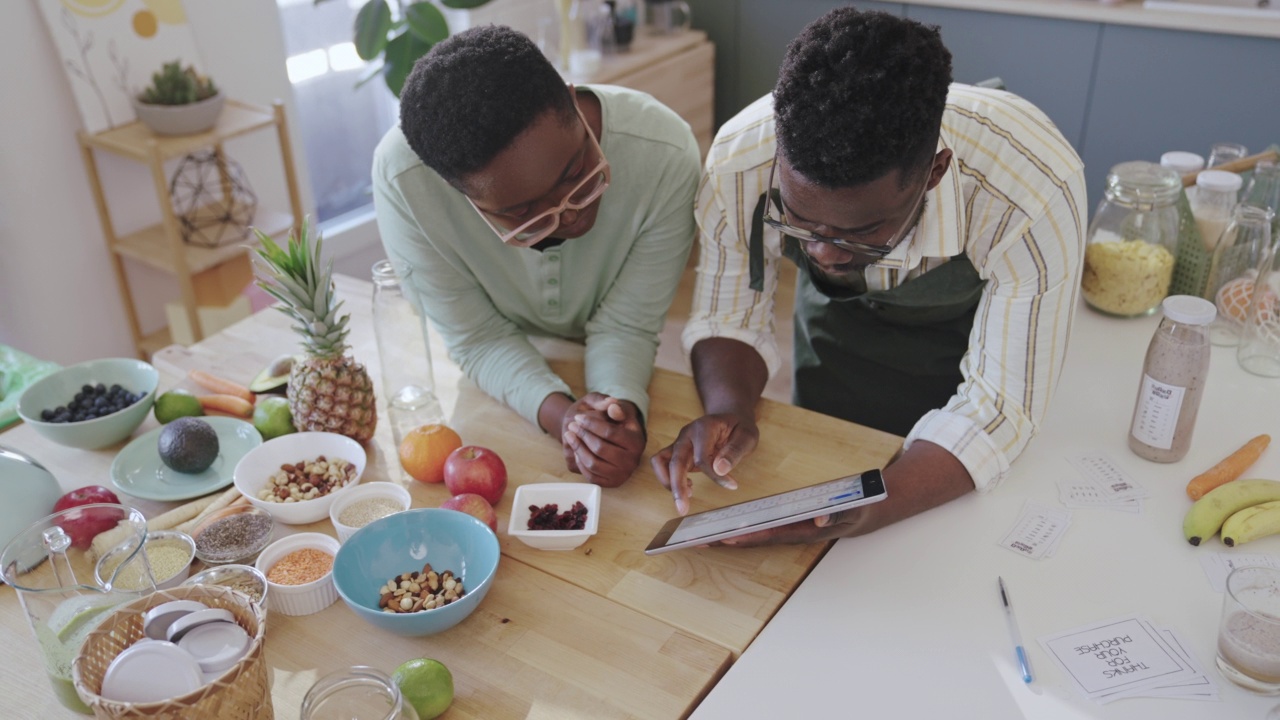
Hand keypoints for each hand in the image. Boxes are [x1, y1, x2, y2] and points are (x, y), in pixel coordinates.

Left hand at [560, 393, 644, 486]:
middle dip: (583, 435)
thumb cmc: (614, 420)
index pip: (609, 432)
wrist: (616, 439)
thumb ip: (612, 404)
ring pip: (593, 464)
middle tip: (571, 425)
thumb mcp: (614, 407)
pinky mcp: (612, 483)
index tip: (578, 418)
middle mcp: (633, 460)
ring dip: (578, 449)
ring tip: (570, 436)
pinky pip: (591, 476)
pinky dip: (580, 463)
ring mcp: (623, 474)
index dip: (591, 424)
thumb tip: (612, 405)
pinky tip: (576, 450)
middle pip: (600, 449)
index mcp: (637, 440)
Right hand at [651, 412, 757, 515]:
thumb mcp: (747, 436)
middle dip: (676, 486)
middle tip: (683, 509)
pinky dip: (669, 479)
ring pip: (660, 462)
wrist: (730, 418)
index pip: (702, 457)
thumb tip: (720, 469)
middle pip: (674, 461)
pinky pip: (662, 465)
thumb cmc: (739, 428)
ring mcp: (680, 443)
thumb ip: (735, 451)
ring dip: (668, 483)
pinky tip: (689, 488)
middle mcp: (686, 434)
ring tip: (686, 497)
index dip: (714, 476)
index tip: (731, 486)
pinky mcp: (678, 452)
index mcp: (703, 428)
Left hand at [712, 506, 870, 546]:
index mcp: (807, 530)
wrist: (868, 512)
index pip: (772, 535)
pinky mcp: (790, 522)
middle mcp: (795, 532)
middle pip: (758, 538)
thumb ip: (836, 513)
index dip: (749, 536)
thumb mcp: (853, 509)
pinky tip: (726, 528)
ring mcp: (791, 528)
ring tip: (704, 537)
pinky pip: (763, 527)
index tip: (726, 537)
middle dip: (730, 540)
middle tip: (702, 540)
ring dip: (732, 536)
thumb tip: (818, 518)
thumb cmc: (860, 509)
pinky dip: (744, 527)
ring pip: (757, 534)